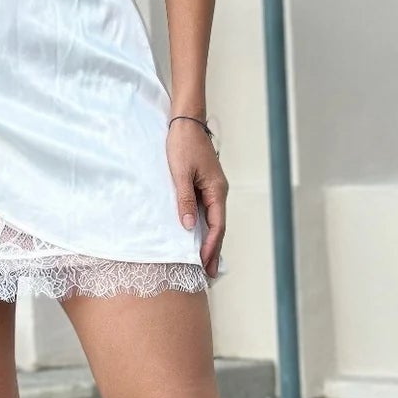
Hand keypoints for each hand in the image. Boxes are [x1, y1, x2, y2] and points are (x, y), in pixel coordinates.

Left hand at [167, 117, 227, 279]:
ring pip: (213, 220)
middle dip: (213, 250)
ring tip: (204, 262)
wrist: (185, 122)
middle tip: (209, 274)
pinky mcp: (204, 185)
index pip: (216, 225)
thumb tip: (188, 226)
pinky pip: (206, 211)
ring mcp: (212, 189)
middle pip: (218, 227)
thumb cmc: (182, 144)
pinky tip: (197, 237)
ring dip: (209, 241)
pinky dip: (203, 227)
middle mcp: (218, 192)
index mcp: (216, 190)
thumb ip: (184, 200)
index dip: (210, 246)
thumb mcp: (180, 173)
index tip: (204, 264)